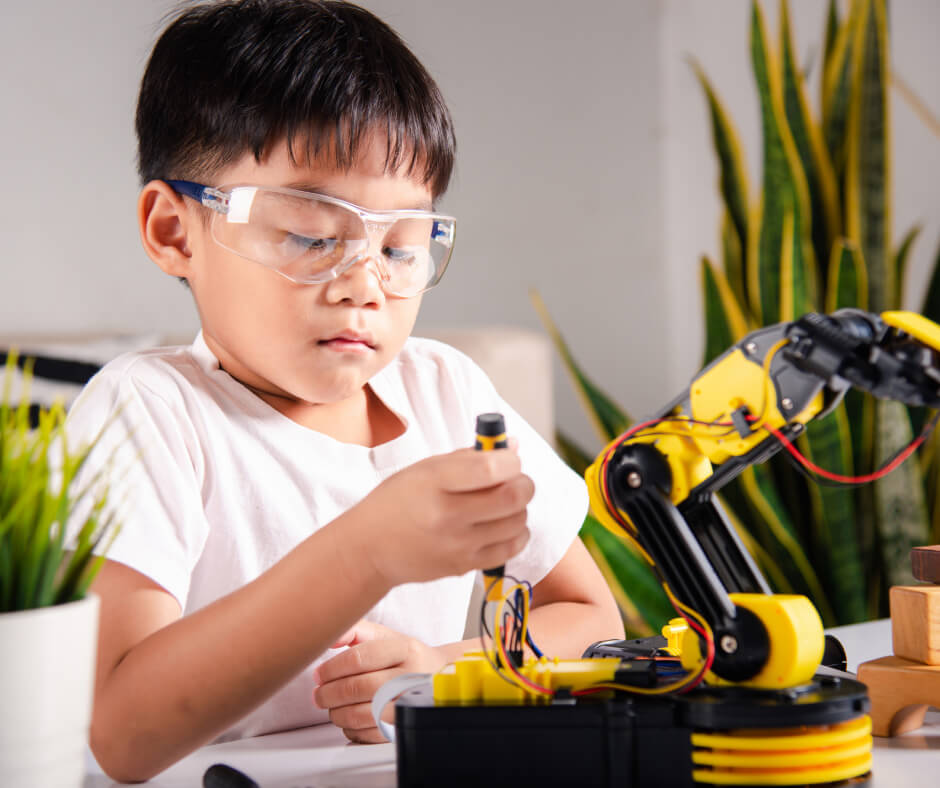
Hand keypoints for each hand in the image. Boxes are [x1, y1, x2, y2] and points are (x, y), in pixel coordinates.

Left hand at [312, 620, 446, 742]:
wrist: (440, 677)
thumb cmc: (405, 656)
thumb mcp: (386, 636)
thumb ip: (355, 631)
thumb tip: (328, 636)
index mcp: (406, 649)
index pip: (359, 658)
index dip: (332, 668)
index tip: (319, 674)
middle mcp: (411, 677)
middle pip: (358, 688)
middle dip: (329, 693)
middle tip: (318, 694)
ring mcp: (409, 704)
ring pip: (361, 714)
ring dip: (337, 712)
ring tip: (331, 706)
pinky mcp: (405, 727)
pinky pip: (369, 734)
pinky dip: (351, 728)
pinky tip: (349, 718)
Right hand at [350, 445, 533, 585]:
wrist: (370, 548)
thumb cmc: (398, 501)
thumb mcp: (425, 468)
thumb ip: (470, 457)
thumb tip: (513, 446)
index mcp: (435, 481)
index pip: (492, 468)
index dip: (512, 461)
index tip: (509, 460)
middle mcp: (447, 514)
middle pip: (513, 497)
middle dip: (524, 484)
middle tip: (516, 481)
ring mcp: (457, 544)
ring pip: (517, 523)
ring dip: (521, 509)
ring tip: (505, 503)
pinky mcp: (464, 566)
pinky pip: (510, 549)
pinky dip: (517, 534)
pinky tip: (504, 525)